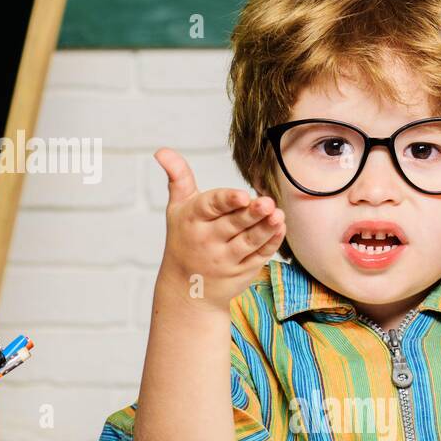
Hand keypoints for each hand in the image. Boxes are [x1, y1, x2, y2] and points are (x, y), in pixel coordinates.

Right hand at [154, 147, 286, 310]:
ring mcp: (225, 259)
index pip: (210, 207)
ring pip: (248, 241)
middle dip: (251, 214)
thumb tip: (161, 151)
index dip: (227, 201)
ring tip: (278, 215)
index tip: (242, 195)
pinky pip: (258, 256)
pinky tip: (280, 227)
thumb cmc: (183, 239)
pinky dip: (270, 243)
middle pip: (233, 225)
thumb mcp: (177, 208)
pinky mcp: (241, 271)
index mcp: (192, 220)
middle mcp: (207, 241)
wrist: (185, 289)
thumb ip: (178, 177)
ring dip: (265, 229)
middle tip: (267, 203)